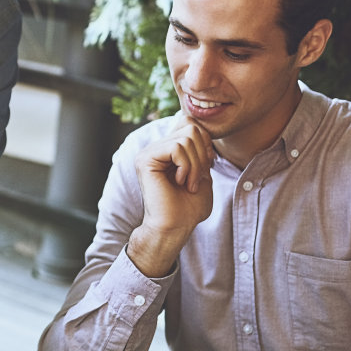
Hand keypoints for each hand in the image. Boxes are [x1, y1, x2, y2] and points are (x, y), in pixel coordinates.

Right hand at [128, 120, 215, 276]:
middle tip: (197, 177)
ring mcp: (148, 152)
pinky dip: (187, 166)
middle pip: (190, 125)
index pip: (189, 123)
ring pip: (186, 137)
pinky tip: (181, 182)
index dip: (204, 141)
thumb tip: (200, 128)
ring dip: (195, 164)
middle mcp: (155, 147)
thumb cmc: (188, 207)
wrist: (175, 227)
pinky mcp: (146, 160)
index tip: (205, 166)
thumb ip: (200, 150)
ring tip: (189, 183)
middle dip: (202, 152)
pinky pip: (176, 148)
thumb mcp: (201, 172)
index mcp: (166, 149)